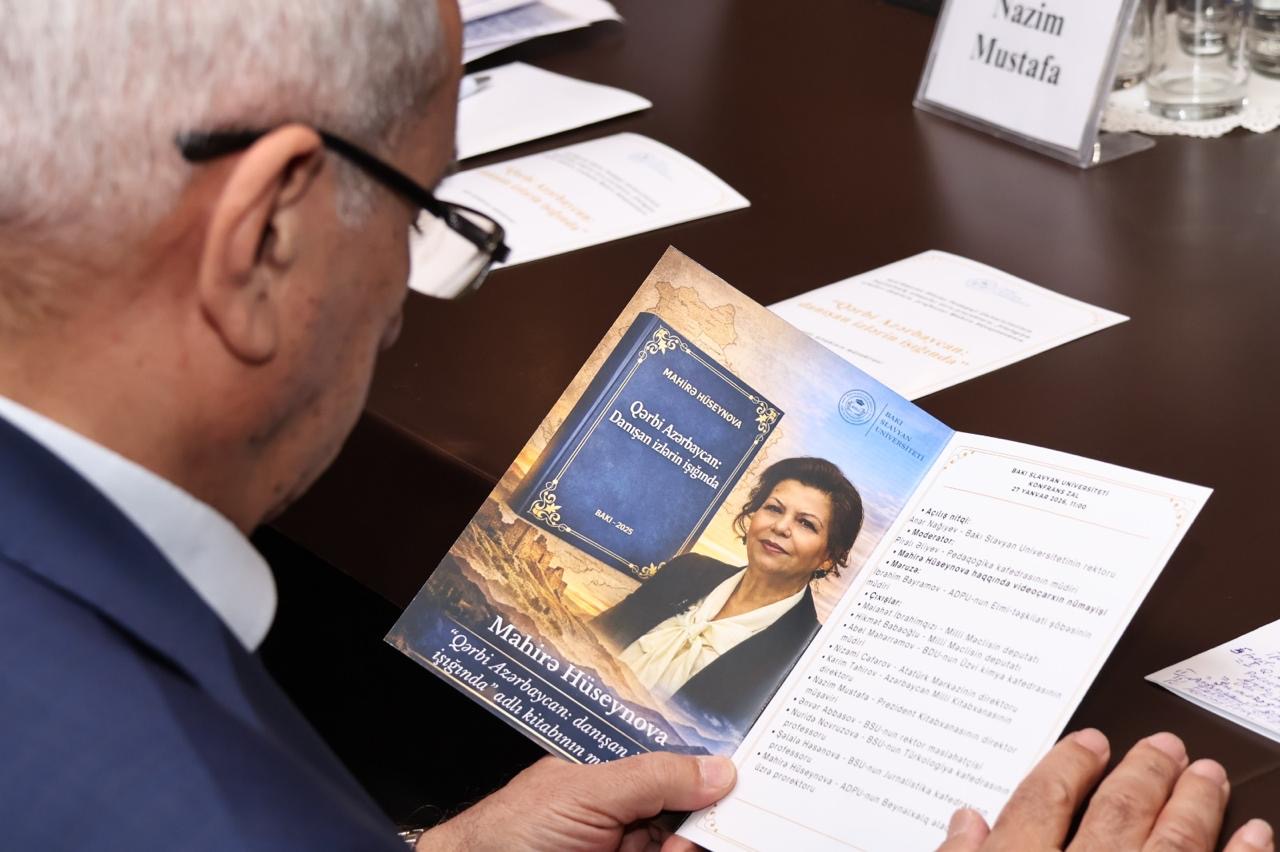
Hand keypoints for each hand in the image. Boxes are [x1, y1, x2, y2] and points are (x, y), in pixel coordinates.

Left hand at [418, 751, 735, 851]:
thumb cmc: (511, 833)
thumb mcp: (588, 793)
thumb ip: (654, 778)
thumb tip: (718, 769)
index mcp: (618, 790)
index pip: (682, 782)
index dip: (717, 787)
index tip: (752, 790)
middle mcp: (628, 829)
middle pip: (695, 826)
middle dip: (706, 829)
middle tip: (695, 836)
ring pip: (684, 849)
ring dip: (688, 847)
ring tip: (655, 847)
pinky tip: (670, 851)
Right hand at [938, 729, 1273, 850]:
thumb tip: (963, 823)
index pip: (1041, 803)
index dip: (1066, 766)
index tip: (1088, 743)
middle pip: (1116, 813)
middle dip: (1143, 772)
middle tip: (1163, 745)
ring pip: (1173, 842)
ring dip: (1196, 803)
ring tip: (1209, 775)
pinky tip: (1255, 835)